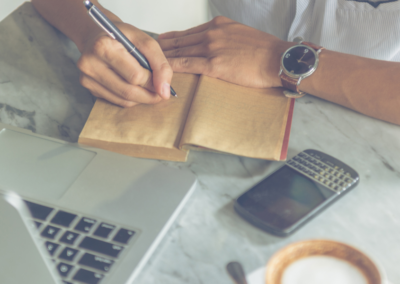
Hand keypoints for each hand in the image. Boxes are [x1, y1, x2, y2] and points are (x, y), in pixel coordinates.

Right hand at [77, 22, 172, 106]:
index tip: (161, 79)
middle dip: (149, 94)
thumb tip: (165, 92)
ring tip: (148, 88)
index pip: (136, 76)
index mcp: (103, 47)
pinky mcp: (90, 88)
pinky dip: (131, 99)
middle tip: (160, 91)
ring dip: (142, 98)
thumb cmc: (122, 37)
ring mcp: (87, 78)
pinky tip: (134, 87)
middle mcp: (90, 64)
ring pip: (124, 100)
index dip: (153, 80)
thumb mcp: (145, 41)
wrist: (98, 36)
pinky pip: (117, 101)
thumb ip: (160, 64)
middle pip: (129, 91)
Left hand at [158, 16, 293, 88]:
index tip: (161, 42)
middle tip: (147, 52)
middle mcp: (212, 33)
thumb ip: (224, 37)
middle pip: (180, 40)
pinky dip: (172, 67)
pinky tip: (162, 70)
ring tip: (149, 62)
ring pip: (179, 51)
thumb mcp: (240, 34)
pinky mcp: (214, 64)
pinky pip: (187, 64)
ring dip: (162, 57)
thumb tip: (213, 46)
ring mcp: (211, 48)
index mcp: (218, 25)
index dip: (172, 38)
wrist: (278, 59)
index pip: (188, 33)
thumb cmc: (264, 50)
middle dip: (161, 47)